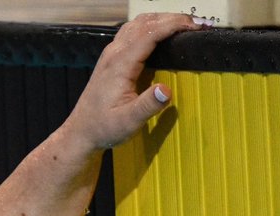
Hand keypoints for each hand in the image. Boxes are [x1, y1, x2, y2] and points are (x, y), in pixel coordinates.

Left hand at [67, 13, 205, 150]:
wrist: (81, 132)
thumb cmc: (103, 128)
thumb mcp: (128, 122)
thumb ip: (147, 106)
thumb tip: (166, 90)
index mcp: (119, 64)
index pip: (150, 33)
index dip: (174, 25)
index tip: (195, 27)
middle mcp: (114, 53)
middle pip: (145, 22)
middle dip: (173, 19)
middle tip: (198, 25)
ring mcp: (111, 54)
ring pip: (138, 23)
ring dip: (162, 19)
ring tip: (184, 25)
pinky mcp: (112, 58)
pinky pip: (133, 32)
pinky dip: (151, 26)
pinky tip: (163, 33)